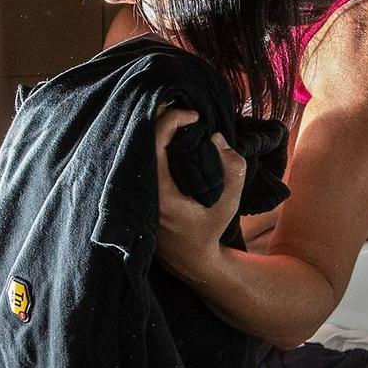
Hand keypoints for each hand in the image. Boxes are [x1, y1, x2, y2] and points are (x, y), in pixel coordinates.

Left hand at [153, 107, 243, 282]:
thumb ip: (233, 170)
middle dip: (158, 117)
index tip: (194, 116)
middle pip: (139, 140)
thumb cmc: (210, 232)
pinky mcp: (136, 193)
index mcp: (159, 194)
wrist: (190, 261)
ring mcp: (135, 193)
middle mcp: (140, 192)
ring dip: (153, 128)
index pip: (154, 144)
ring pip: (136, 148)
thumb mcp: (229, 204)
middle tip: (180, 106)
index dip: (171, 121)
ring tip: (174, 114)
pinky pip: (138, 157)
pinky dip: (150, 141)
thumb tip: (215, 139)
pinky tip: (165, 132)